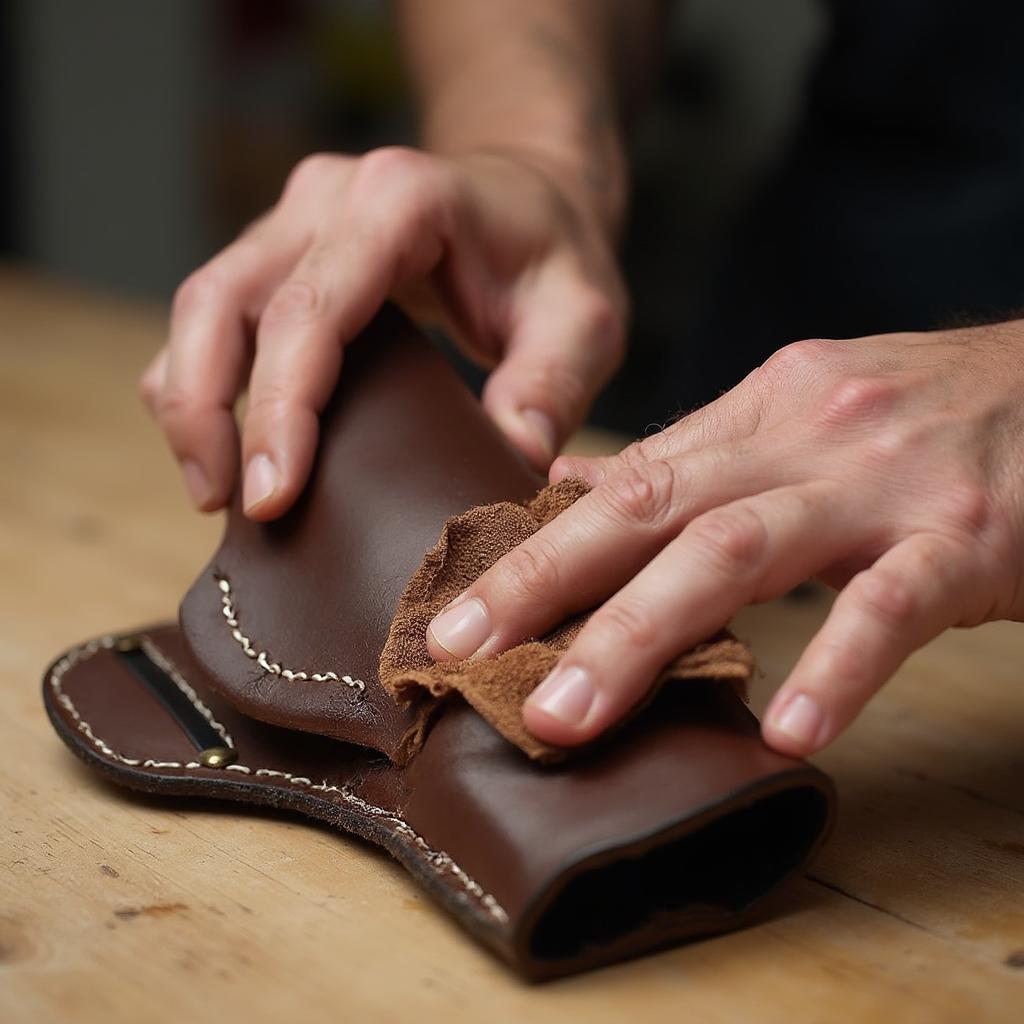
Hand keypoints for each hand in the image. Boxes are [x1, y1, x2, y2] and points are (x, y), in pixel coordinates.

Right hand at [140, 146, 625, 518]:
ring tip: (212, 492)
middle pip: (222, 300)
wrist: (529, 199)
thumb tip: (511, 468)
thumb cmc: (553, 257)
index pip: (311, 309)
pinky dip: (204, 383)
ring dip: (190, 400)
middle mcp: (329, 200)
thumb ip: (552, 387)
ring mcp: (294, 221)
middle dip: (206, 410)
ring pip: (202, 305)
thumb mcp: (584, 319)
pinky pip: (216, 315)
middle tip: (223, 504)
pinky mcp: (281, 253)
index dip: (279, 407)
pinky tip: (226, 449)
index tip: (271, 496)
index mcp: (400, 201)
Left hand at [426, 324, 1023, 756]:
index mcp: (760, 409)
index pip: (624, 479)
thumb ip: (697, 457)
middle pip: (649, 508)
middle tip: (461, 654)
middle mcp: (804, 434)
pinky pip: (890, 605)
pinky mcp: (968, 537)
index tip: (458, 610)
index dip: (533, 545)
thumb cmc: (929, 414)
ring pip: (736, 552)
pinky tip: (786, 733)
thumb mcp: (803, 414)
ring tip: (564, 715)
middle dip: (543, 583)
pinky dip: (835, 667)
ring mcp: (882, 484)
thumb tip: (580, 485)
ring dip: (638, 638)